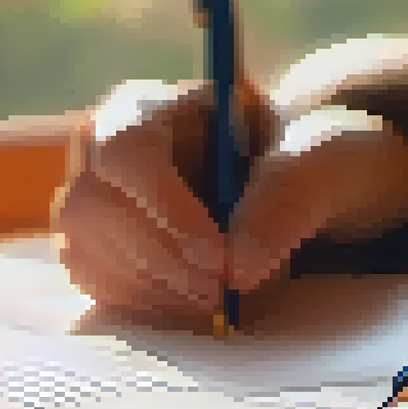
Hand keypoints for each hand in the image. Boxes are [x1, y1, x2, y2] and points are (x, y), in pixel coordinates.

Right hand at [54, 79, 407, 329]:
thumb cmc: (313, 159)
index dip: (163, 208)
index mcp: (159, 104)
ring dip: (149, 287)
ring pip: (84, 246)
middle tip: (221, 295)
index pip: (127, 148)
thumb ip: (286, 198)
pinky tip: (189, 304)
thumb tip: (237, 269)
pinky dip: (138, 303)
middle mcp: (109, 146)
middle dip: (160, 260)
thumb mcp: (323, 161)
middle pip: (93, 204)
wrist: (311, 193)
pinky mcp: (99, 245)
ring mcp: (98, 197)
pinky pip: (90, 279)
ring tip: (216, 302)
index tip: (218, 259)